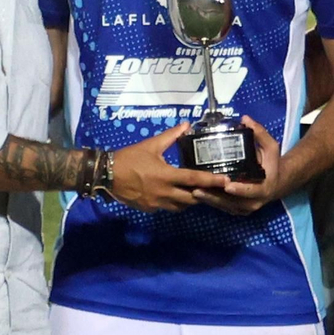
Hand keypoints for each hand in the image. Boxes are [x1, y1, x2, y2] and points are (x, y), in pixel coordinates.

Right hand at [110, 123, 230, 212]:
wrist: (107, 174)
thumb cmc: (130, 158)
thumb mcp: (151, 145)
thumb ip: (171, 136)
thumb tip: (186, 125)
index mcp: (166, 175)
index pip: (194, 179)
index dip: (212, 180)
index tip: (226, 181)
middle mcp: (164, 192)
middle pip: (192, 198)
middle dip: (203, 194)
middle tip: (212, 189)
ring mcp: (157, 203)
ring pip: (181, 206)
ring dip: (189, 200)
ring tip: (194, 191)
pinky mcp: (149, 209)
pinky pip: (167, 208)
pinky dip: (173, 202)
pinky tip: (173, 195)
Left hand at [193, 117, 283, 214]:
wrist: (277, 182)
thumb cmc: (272, 163)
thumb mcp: (270, 147)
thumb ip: (259, 133)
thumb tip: (245, 119)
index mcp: (264, 188)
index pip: (251, 191)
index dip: (239, 189)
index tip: (227, 185)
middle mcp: (254, 202)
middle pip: (233, 202)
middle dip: (215, 196)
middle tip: (199, 189)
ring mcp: (244, 208)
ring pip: (225, 206)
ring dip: (210, 200)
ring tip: (194, 191)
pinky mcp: (237, 209)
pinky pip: (223, 207)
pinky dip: (211, 201)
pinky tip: (198, 194)